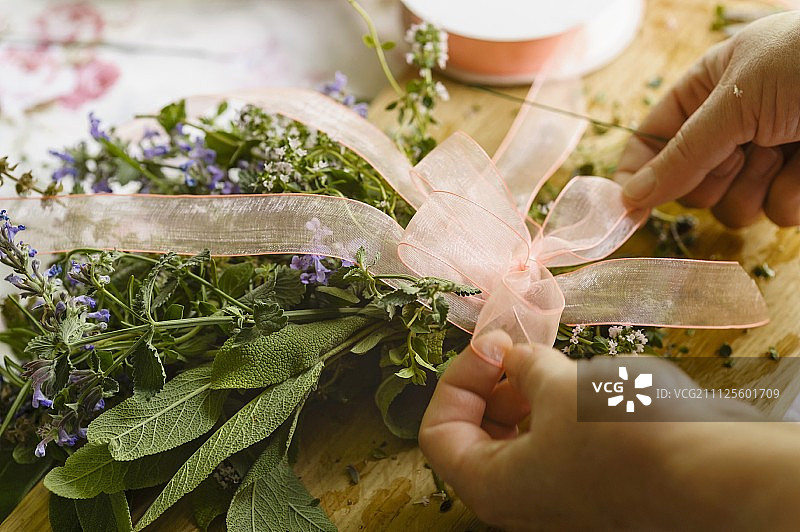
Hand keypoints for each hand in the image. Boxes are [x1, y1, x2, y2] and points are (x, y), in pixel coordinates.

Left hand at [418, 331, 794, 529]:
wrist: (707, 477)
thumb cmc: (619, 436)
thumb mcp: (558, 385)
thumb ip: (521, 365)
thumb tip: (509, 353)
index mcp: (488, 485)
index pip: (438, 431)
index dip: (457, 379)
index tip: (491, 346)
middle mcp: (513, 500)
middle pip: (472, 435)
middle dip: (489, 385)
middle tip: (516, 351)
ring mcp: (550, 497)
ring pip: (511, 438)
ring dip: (520, 394)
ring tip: (550, 364)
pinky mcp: (582, 486)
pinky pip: (546, 445)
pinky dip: (547, 410)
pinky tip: (572, 384)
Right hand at [616, 12, 799, 227]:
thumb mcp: (736, 101)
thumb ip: (682, 153)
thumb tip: (630, 195)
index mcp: (707, 91)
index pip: (652, 139)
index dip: (636, 172)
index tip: (624, 208)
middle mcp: (733, 126)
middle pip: (689, 182)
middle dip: (710, 177)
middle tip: (737, 153)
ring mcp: (767, 155)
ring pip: (731, 205)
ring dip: (753, 187)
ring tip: (784, 151)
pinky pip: (774, 213)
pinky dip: (791, 194)